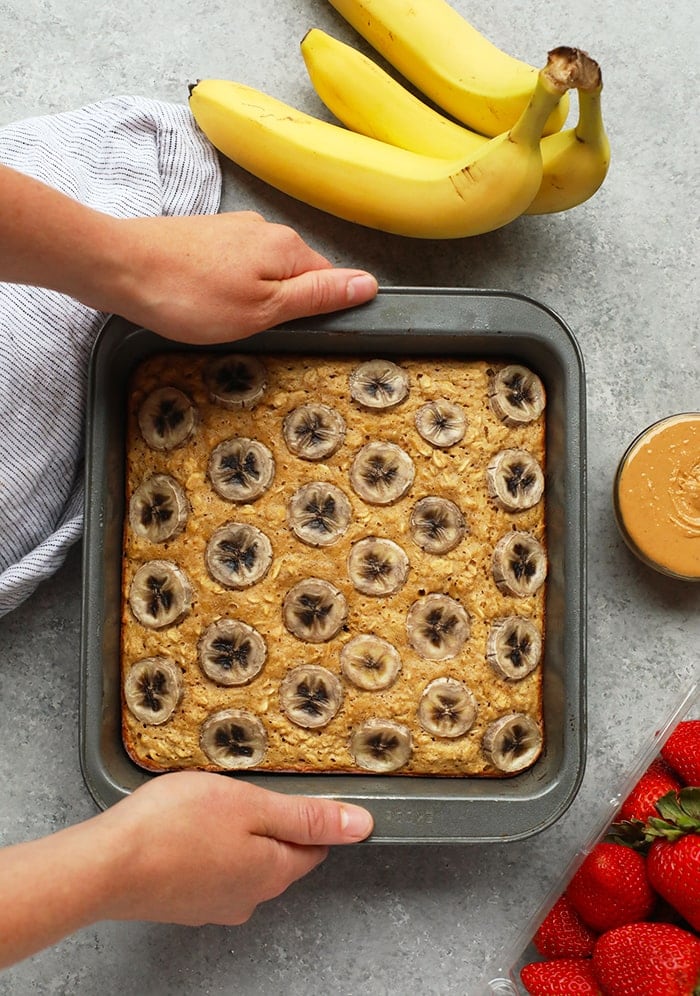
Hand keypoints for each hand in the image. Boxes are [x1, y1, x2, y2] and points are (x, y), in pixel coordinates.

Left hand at [94, 211, 377, 343]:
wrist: (119, 267)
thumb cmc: (190, 295)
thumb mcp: (265, 309)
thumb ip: (317, 296)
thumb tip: (367, 284)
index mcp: (288, 247)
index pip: (328, 281)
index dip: (317, 313)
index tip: (293, 335)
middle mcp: (264, 230)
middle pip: (295, 275)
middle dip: (282, 307)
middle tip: (254, 334)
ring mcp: (232, 230)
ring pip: (262, 273)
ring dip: (253, 299)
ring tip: (224, 321)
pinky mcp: (204, 236)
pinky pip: (235, 267)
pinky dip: (228, 290)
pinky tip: (206, 304)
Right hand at [97, 772, 373, 924]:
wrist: (107, 864)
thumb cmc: (176, 826)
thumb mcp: (252, 805)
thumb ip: (306, 817)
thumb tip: (361, 826)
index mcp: (273, 872)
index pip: (314, 848)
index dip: (312, 818)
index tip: (298, 795)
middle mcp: (248, 898)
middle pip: (278, 857)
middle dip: (271, 825)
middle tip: (248, 792)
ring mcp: (212, 906)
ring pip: (242, 864)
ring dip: (236, 837)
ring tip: (214, 806)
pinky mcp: (181, 903)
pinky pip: (209, 872)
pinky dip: (206, 850)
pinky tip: (187, 829)